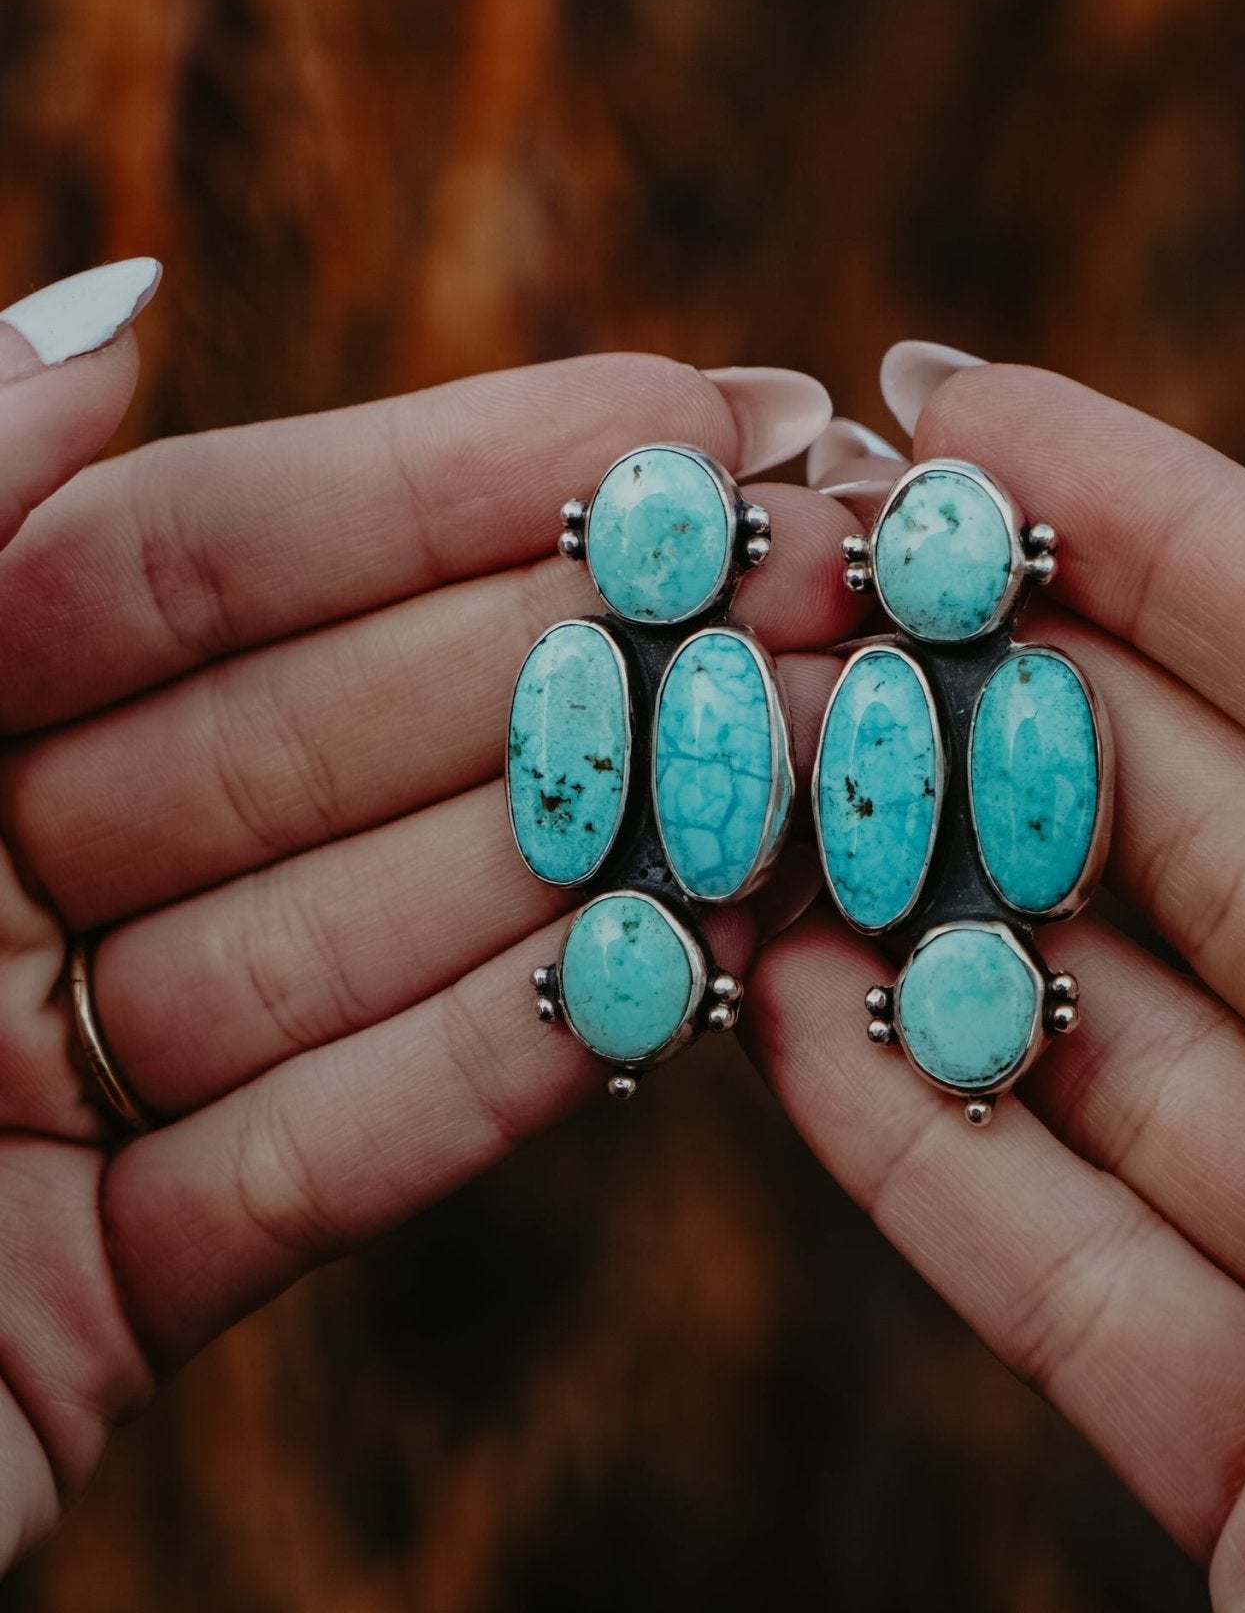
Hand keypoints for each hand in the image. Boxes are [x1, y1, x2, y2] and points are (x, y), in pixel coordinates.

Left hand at [0, 281, 855, 1576]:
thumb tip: (136, 298)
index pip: (194, 566)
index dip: (440, 478)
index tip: (669, 414)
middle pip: (312, 752)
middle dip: (565, 669)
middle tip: (800, 593)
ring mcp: (32, 1108)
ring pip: (344, 956)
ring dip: (567, 872)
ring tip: (784, 771)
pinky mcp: (90, 1314)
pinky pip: (307, 1178)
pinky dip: (474, 1094)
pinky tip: (649, 984)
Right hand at [748, 354, 1244, 1612]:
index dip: (1167, 536)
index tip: (968, 416)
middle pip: (1220, 864)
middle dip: (1000, 729)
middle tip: (797, 605)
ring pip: (1125, 1069)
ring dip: (926, 937)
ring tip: (743, 799)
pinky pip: (1084, 1288)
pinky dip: (930, 1158)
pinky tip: (778, 1020)